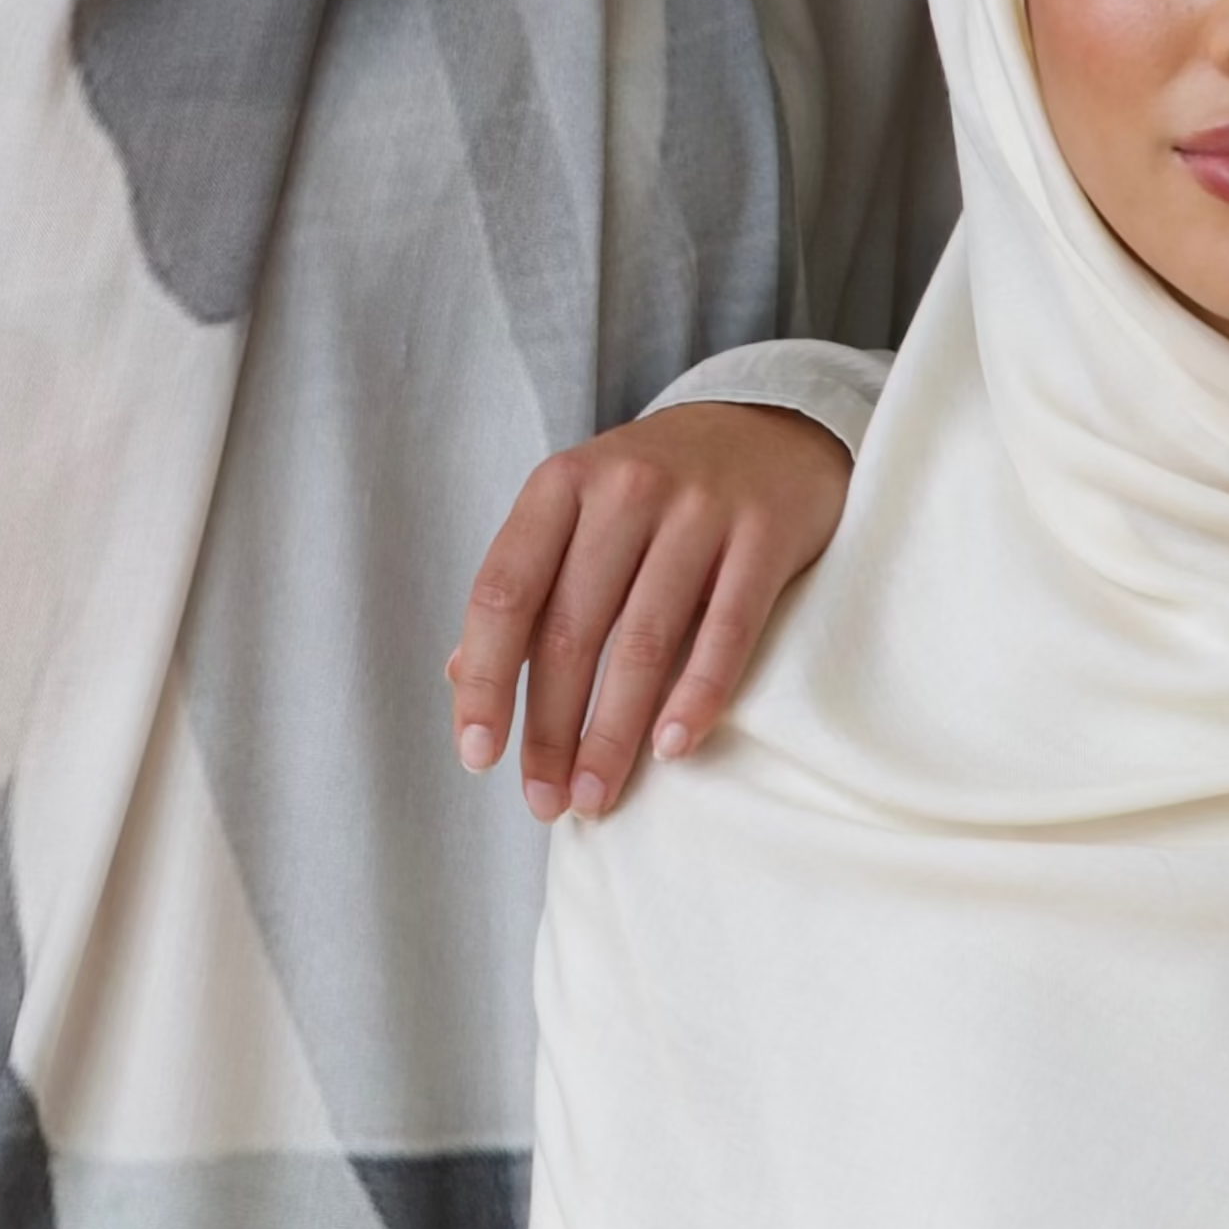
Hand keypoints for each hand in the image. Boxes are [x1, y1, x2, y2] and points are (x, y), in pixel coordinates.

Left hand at [447, 402, 850, 820]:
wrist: (768, 427)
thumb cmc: (655, 490)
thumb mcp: (579, 513)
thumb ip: (527, 587)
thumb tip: (460, 678)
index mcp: (563, 483)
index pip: (505, 590)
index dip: (487, 679)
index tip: (479, 756)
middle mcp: (626, 486)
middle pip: (572, 628)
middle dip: (551, 729)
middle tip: (545, 801)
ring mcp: (699, 507)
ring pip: (644, 640)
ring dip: (614, 732)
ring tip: (595, 796)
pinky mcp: (764, 532)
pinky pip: (726, 629)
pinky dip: (697, 695)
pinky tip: (672, 749)